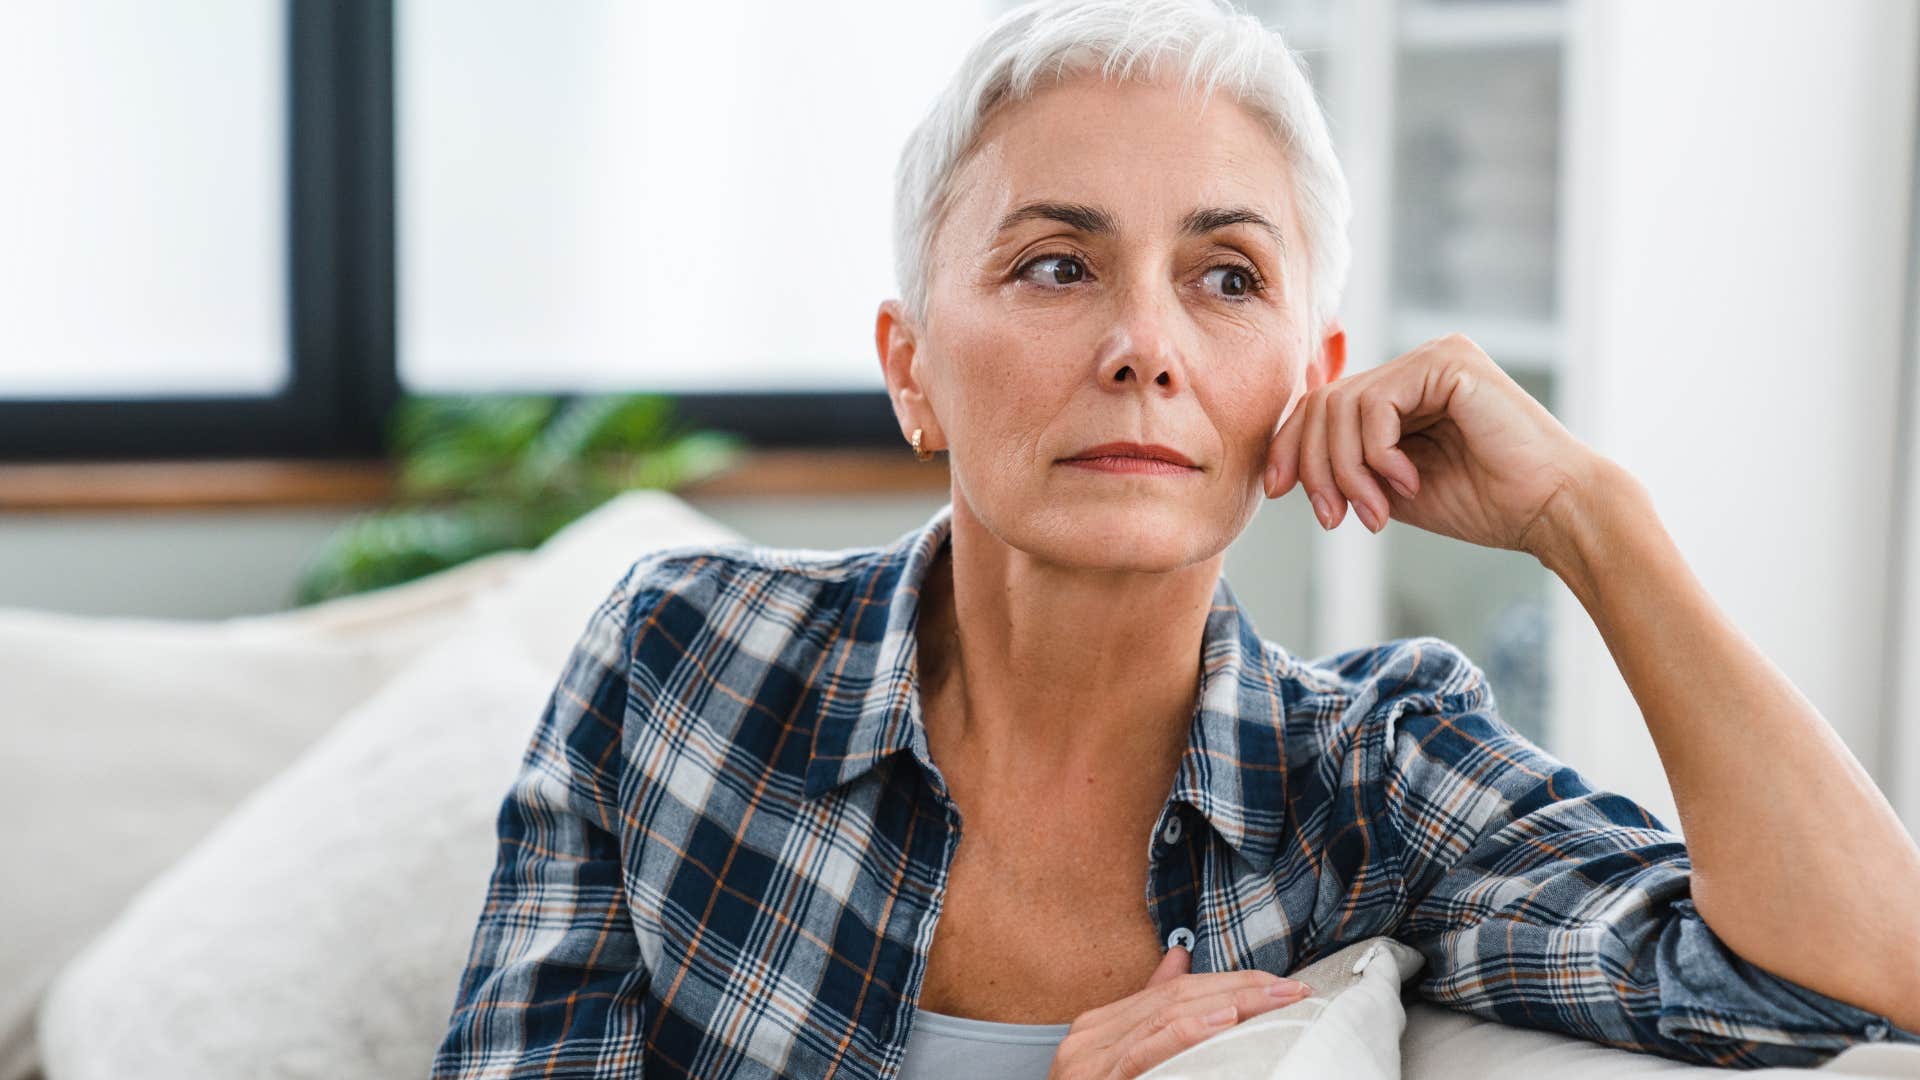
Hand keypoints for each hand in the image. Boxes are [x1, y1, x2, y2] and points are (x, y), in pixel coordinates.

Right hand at [1045, 945, 1311, 1079]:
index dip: (1230, 983)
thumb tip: (1180, 958)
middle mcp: (1090, 1034)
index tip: (1279, 987)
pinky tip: (1225, 1020)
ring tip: (1274, 1001)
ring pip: (1169, 1016)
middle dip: (1240, 990)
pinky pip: (1148, 1049)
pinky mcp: (1096, 1078)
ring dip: (1231, 1005)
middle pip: (1176, 998)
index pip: (1174, 991)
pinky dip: (1189, 1031)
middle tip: (1292, 990)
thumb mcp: (1128, 1058)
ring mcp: (1088, 1058)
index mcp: (1100, 1026)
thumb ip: (1152, 1011)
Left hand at [1264, 333, 1605, 558]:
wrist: (1548, 511)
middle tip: (1333, 517)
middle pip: (1323, 402)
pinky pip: (1376, 404)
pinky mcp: (1449, 361)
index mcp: (1405, 389)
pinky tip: (1407, 483)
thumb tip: (1282, 460)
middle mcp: (1418, 363)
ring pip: (1342, 405)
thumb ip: (1348, 464)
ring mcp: (1434, 356)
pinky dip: (1377, 453)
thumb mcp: (1389, 486)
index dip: (1290, 447)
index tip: (1281, 494)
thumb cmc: (1482, 505)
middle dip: (1315, 467)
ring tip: (1374, 510)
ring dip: (1347, 470)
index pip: (1321, 404)